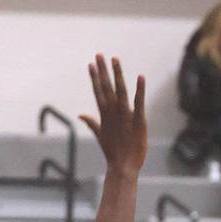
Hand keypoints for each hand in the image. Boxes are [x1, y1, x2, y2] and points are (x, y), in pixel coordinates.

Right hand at [83, 54, 149, 176]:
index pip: (98, 92)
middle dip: (103, 71)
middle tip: (99, 54)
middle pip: (106, 88)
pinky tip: (140, 77)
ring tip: (114, 59)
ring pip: (120, 91)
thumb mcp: (101, 136)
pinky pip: (139, 102)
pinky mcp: (138, 121)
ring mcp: (125, 116)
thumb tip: (80, 115)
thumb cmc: (113, 152)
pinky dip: (139, 90)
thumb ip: (92, 123)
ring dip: (117, 74)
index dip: (94, 78)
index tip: (91, 64)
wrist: (123, 167)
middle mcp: (113, 112)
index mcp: (105, 115)